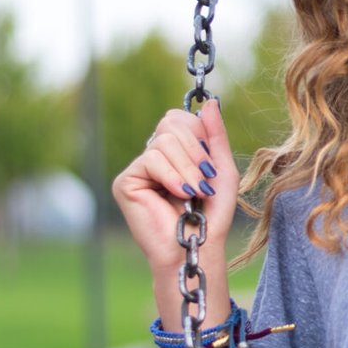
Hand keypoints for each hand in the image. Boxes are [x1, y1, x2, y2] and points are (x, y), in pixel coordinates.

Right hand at [112, 99, 238, 274]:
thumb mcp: (222, 169)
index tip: (210, 165)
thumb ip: (216, 135)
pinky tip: (180, 195)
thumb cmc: (211, 215)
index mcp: (175, 152)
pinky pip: (150, 159)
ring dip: (188, 168)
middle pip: (171, 124)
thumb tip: (210, 101)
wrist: (197, 247)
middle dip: (196, 152)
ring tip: (195, 193)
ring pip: (163, 142)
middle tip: (205, 181)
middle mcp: (153, 156)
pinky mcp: (125, 182)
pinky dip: (171, 176)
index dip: (199, 135)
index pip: (179, 118)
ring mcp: (138, 169)